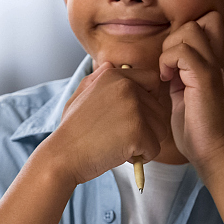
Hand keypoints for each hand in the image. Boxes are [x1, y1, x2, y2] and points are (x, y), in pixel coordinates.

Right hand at [43, 62, 170, 185]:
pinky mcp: (138, 131)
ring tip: (121, 145)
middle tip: (121, 136)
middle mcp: (127, 87)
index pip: (153, 80)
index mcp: (115, 76)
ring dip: (146, 142)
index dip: (148, 100)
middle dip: (147, 127)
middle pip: (160, 109)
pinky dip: (142, 157)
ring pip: (161, 129)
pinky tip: (122, 155)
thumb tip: (110, 65)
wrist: (63, 155)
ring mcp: (133, 108)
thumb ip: (98, 78)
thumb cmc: (72, 129)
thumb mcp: (80, 96)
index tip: (134, 115)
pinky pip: (155, 148)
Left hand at [159, 11, 223, 169]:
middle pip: (201, 20)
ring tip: (167, 72)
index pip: (209, 23)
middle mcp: (215, 61)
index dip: (187, 33)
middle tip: (169, 65)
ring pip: (190, 30)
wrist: (210, 152)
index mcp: (211, 63)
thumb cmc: (196, 129)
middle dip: (176, 37)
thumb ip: (179, 75)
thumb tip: (164, 64)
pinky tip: (167, 80)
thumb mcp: (183, 95)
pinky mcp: (205, 78)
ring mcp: (212, 67)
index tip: (174, 59)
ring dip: (171, 48)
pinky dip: (168, 62)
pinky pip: (182, 52)